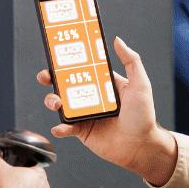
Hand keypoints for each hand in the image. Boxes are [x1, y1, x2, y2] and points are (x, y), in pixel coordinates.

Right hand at [39, 37, 176, 185]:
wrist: (141, 147)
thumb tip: (118, 40)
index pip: (82, 68)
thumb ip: (131, 61)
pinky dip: (60, 127)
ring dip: (53, 101)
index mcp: (103, 84)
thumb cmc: (144, 116)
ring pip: (62, 104)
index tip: (56, 54)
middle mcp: (92, 97)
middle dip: (51, 78)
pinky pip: (66, 127)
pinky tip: (60, 127)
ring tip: (55, 103)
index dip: (68, 62)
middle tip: (45, 76)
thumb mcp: (140, 84)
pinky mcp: (82, 131)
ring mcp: (85, 114)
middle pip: (65, 84)